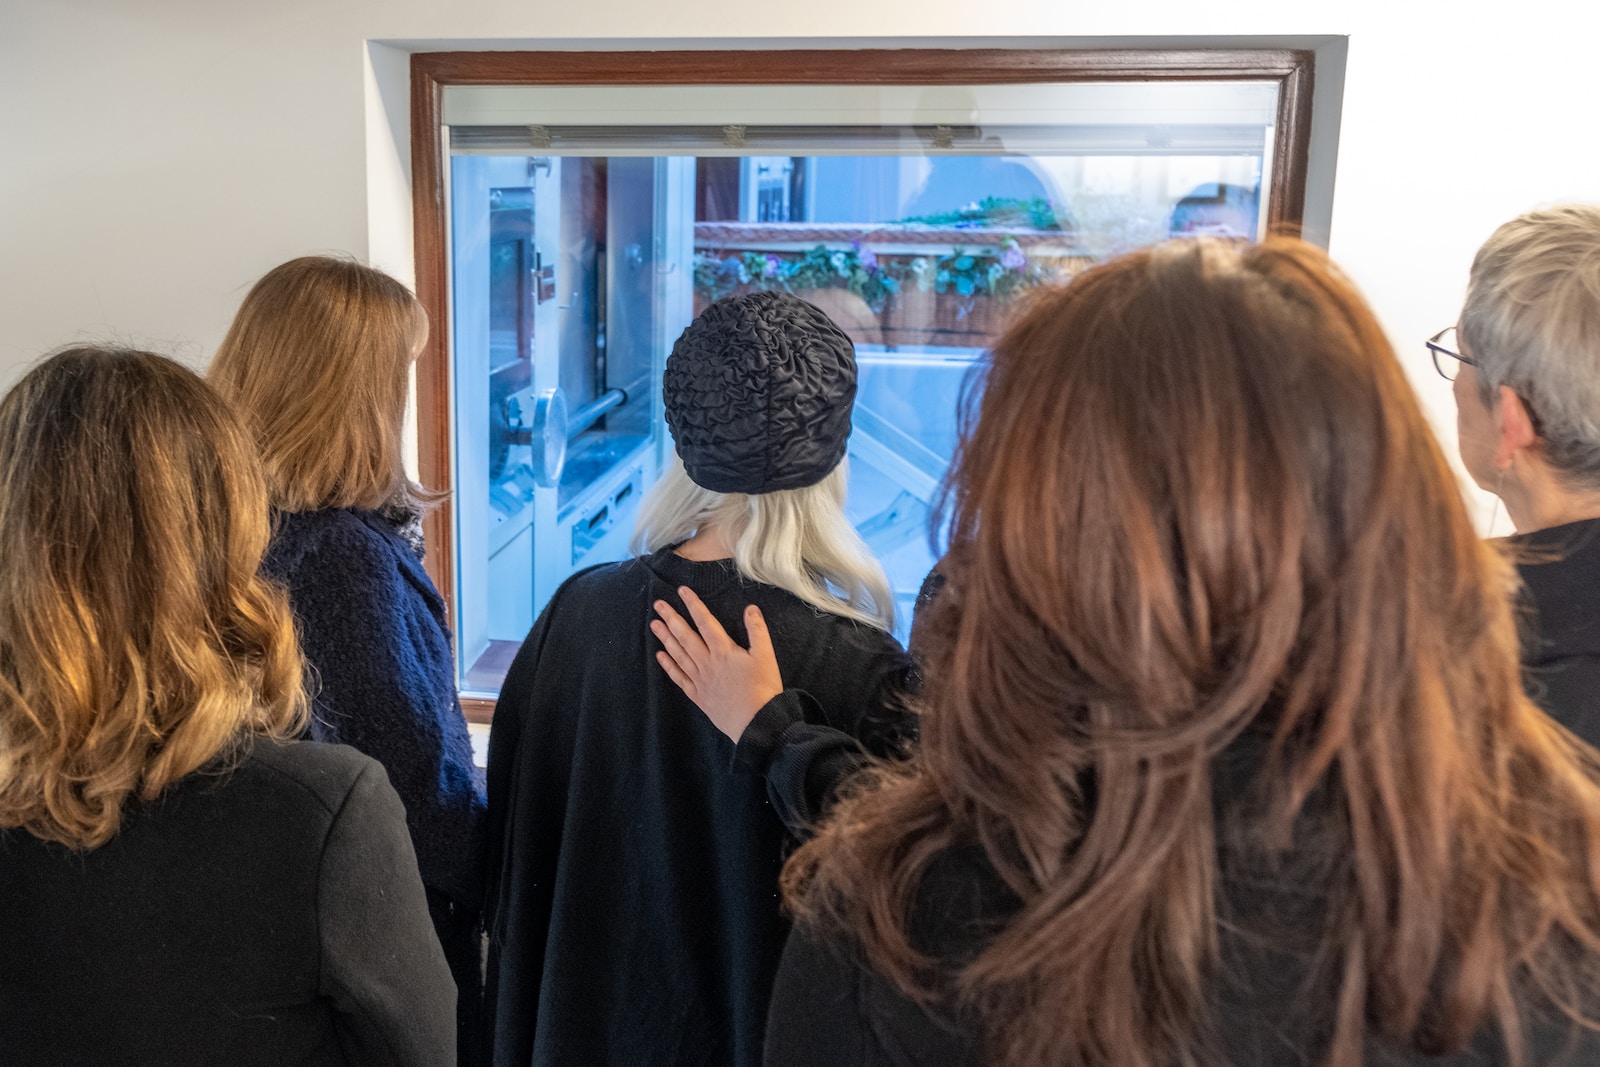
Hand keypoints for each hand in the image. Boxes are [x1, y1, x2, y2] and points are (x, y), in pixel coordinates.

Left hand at [651, 586, 782, 742]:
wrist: (756, 722)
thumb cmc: (763, 688)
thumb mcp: (766, 656)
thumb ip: (757, 630)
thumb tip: (750, 608)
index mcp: (724, 650)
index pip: (705, 622)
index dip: (693, 605)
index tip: (682, 591)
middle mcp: (707, 662)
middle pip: (685, 636)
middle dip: (671, 618)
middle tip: (658, 605)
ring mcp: (700, 679)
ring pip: (678, 655)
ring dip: (666, 638)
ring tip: (654, 624)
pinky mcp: (698, 695)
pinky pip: (679, 677)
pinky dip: (668, 666)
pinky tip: (660, 655)